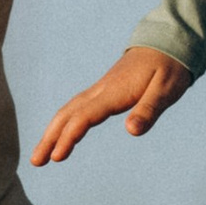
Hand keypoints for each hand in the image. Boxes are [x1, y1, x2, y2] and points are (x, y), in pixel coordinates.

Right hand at [32, 49, 191, 166]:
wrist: (166, 42)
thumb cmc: (170, 67)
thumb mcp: (167, 90)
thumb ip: (149, 110)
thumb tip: (131, 131)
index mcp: (115, 92)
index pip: (85, 116)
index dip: (69, 136)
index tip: (57, 157)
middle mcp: (101, 90)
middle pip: (68, 114)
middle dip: (49, 138)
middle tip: (36, 162)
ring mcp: (100, 89)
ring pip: (68, 111)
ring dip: (52, 132)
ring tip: (41, 156)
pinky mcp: (103, 90)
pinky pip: (76, 108)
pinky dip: (64, 122)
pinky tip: (61, 134)